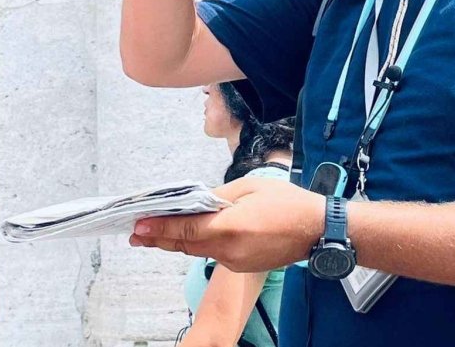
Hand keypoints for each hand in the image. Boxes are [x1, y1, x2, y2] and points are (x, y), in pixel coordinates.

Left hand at [129, 176, 324, 271]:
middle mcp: (229, 250)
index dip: (160, 228)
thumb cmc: (288, 203)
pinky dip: (197, 245)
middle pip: (186, 245)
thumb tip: (197, 201)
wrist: (317, 230)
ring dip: (176, 243)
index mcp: (230, 227)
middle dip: (160, 238)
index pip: (186, 229)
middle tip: (136, 234)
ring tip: (154, 236)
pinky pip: (213, 254)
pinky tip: (188, 237)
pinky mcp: (242, 266)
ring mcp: (236, 262)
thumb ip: (219, 197)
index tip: (139, 226)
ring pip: (198, 251)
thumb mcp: (250, 188)